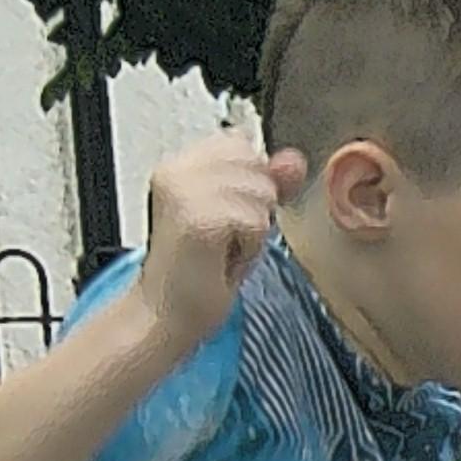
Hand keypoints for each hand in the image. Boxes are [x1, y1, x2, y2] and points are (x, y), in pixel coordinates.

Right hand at [135, 130, 293, 331]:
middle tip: (225, 236)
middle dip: (256, 204)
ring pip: (259, 192)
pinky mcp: (195, 218)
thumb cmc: (198, 272)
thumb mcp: (242, 217)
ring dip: (254, 228)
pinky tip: (221, 259)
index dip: (251, 179)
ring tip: (222, 248)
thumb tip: (294, 160)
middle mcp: (175, 171)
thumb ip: (268, 183)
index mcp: (178, 165)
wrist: (166, 316)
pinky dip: (248, 246)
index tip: (229, 214)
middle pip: (254, 164)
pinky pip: (254, 220)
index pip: (239, 144)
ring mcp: (182, 192)